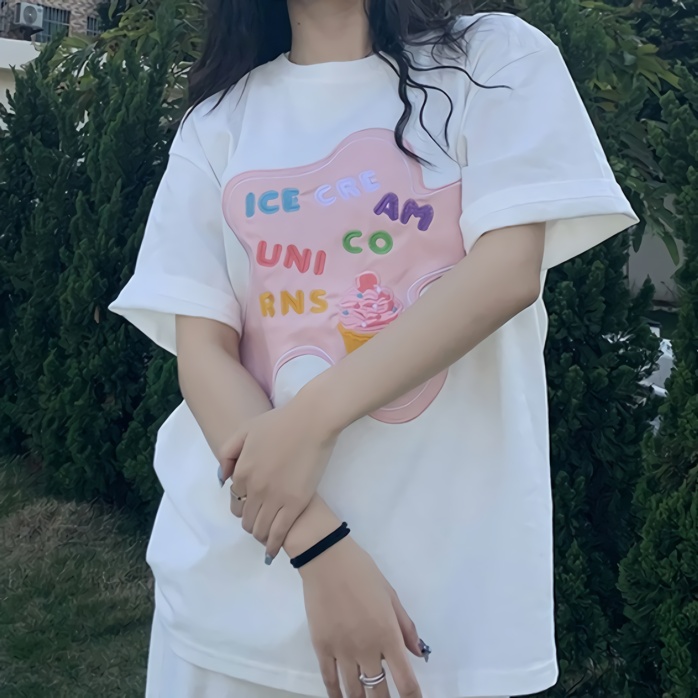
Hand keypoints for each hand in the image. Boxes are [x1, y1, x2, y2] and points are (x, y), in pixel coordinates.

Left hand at [220, 401, 337, 560]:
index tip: (250, 507)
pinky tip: (273, 551)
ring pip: (260, 529)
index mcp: (241, 471)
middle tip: (259, 524)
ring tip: (266, 537)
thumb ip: (228, 454)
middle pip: (246, 518)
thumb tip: (222, 480)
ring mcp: (275, 497)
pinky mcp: (296, 503)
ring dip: (260, 536)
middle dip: (250, 523)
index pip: (235, 500)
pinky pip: (279, 532)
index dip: (241, 505)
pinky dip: (273, 545)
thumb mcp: (245, 431)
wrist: (312, 420)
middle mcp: (254, 488)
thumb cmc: (281, 421)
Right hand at [301, 536, 423, 697]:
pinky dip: (336, 694)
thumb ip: (406, 626)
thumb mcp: (390, 595)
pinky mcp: (321, 648)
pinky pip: (330, 680)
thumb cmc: (363, 572)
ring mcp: (342, 651)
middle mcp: (366, 649)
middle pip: (379, 692)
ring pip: (354, 691)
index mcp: (388, 635)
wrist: (327, 560)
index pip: (405, 681)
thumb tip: (417, 652)